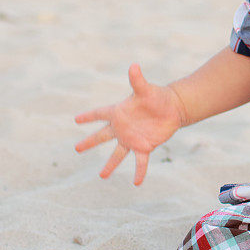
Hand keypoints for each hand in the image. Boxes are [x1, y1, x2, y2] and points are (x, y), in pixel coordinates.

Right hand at [74, 64, 185, 184]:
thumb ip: (137, 80)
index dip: (89, 116)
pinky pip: (140, 162)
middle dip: (90, 142)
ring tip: (102, 176)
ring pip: (118, 154)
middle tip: (77, 148)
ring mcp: (132, 138)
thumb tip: (134, 66)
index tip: (76, 119)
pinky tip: (137, 183)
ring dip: (110, 165)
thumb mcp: (146, 89)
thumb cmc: (157, 96)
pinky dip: (139, 172)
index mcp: (119, 112)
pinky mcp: (145, 146)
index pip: (100, 114)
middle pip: (102, 136)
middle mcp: (123, 127)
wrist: (173, 108)